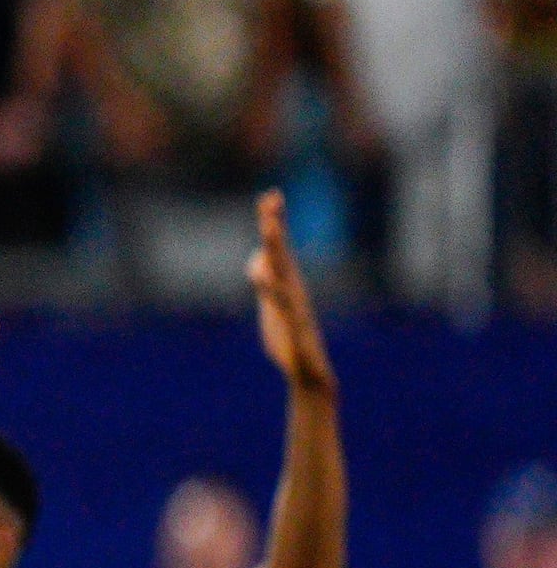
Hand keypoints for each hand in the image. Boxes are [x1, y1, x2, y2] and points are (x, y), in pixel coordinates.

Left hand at [244, 190, 334, 390]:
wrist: (308, 371)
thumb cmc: (289, 337)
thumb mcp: (270, 303)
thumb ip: (265, 279)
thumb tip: (259, 258)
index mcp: (287, 282)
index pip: (278, 246)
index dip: (274, 221)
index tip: (271, 195)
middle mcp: (294, 288)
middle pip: (281, 251)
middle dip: (275, 224)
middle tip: (271, 198)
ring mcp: (295, 305)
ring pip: (284, 272)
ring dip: (277, 249)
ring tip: (269, 227)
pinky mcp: (295, 325)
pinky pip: (284, 305)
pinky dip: (274, 291)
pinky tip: (266, 277)